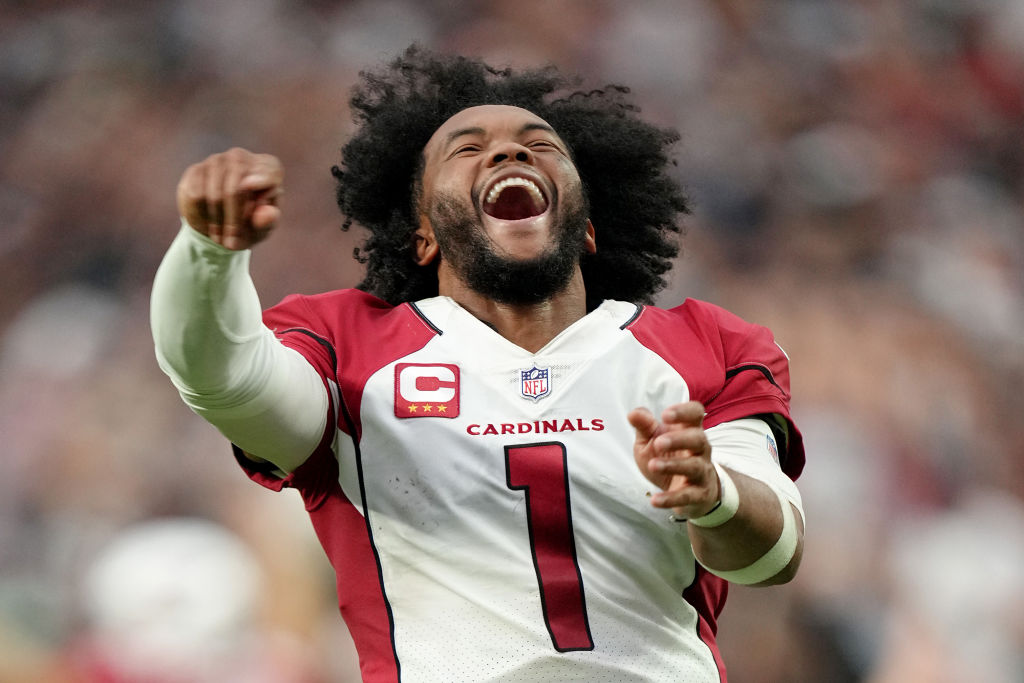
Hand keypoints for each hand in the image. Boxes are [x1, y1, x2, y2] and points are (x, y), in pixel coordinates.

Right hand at [176, 148, 283, 249]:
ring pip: (214, 195)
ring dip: (216, 223)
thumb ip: (267, 221)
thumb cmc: (251, 223)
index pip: (268, 171)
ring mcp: (216, 161)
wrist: (221, 222)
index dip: (264, 183)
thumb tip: (268, 213)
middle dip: (233, 222)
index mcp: (268, 167)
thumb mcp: (262, 228)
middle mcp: (241, 158)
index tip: (262, 202)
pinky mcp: (196, 170)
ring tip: (220, 239)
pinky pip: (196, 196)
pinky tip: (207, 225)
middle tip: (232, 245)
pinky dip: (201, 217)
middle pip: (235, 190)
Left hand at [627, 400, 719, 519]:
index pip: (696, 413)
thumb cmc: (668, 458)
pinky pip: (687, 496)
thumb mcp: (652, 441)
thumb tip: (633, 414)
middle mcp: (700, 449)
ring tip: (653, 465)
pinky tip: (655, 500)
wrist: (689, 493)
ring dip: (674, 465)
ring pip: (694, 466)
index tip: (665, 415)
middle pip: (698, 439)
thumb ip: (644, 427)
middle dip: (679, 439)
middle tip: (658, 443)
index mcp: (689, 430)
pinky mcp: (698, 495)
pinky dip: (671, 499)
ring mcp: (701, 472)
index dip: (684, 411)